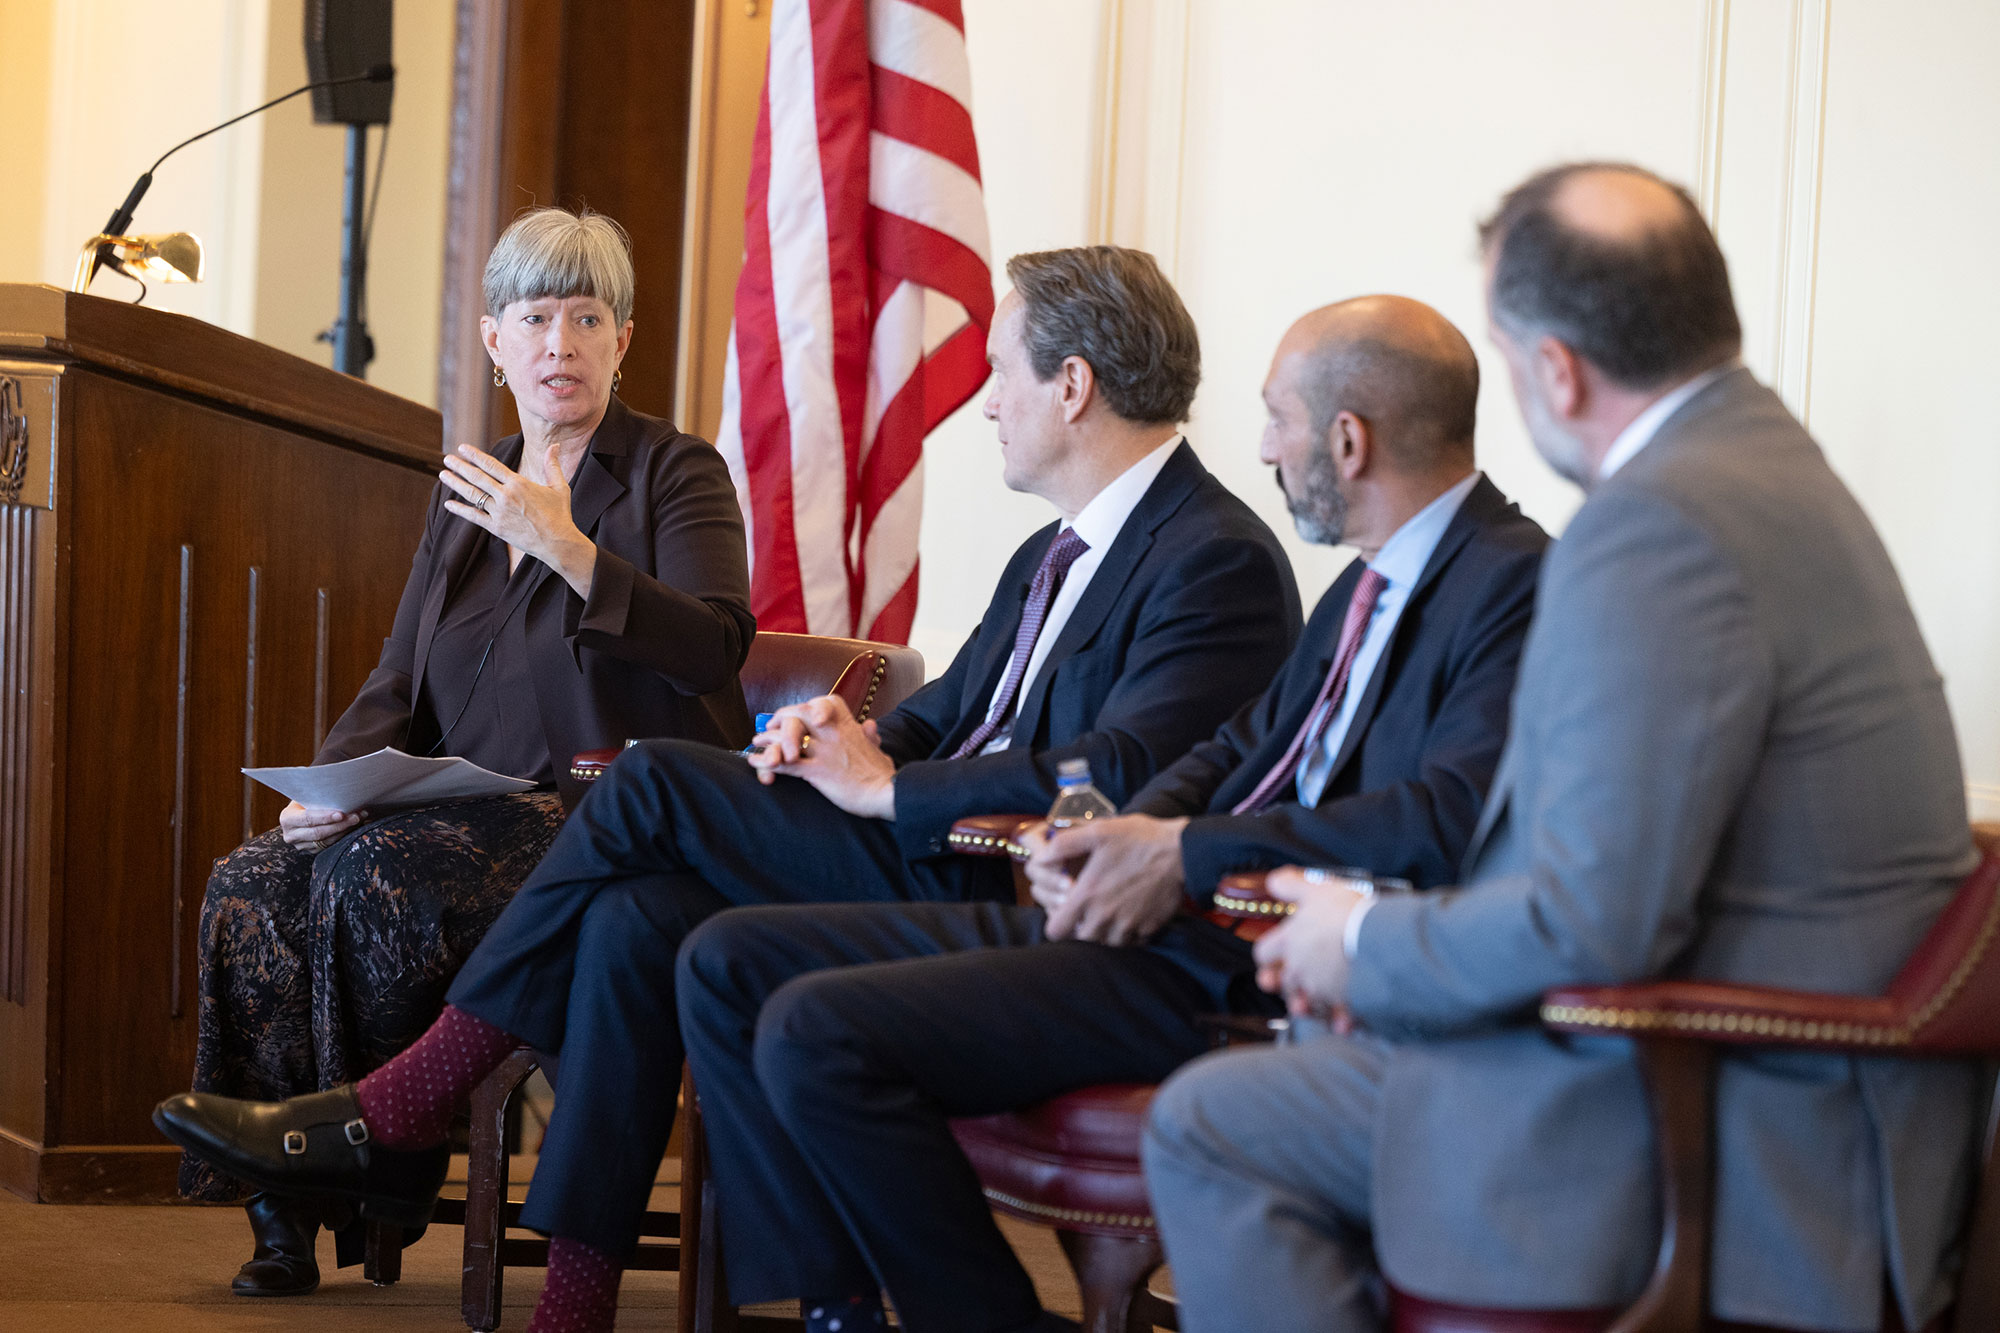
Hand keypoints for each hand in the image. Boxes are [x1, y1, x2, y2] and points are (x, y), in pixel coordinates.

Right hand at [279, 800, 362, 850]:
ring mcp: (300, 845)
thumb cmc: (305, 801)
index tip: (341, 814)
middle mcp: (291, 835)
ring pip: (326, 841)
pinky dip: (342, 836)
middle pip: (318, 833)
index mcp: (287, 819)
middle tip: (356, 816)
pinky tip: (353, 827)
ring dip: (345, 830)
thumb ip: (318, 797)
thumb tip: (341, 793)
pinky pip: (329, 846)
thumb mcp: (305, 796)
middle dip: (340, 825)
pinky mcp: (310, 851)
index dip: (325, 817)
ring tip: (359, 819)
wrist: (299, 813)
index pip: (308, 819)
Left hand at [440, 442, 597, 594]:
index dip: (475, 455)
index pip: (492, 465)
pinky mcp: (496, 528)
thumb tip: (555, 445)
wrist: (558, 542)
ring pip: (473, 494)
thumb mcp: (559, 487)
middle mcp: (506, 495)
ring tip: (443, 475)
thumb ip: (552, 465)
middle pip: (478, 477)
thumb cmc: (560, 515)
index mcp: (519, 483)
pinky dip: (460, 510)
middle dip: (460, 466)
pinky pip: (474, 517)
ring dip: (456, 483)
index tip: (463, 448)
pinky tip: (448, 504)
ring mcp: (499, 512)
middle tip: (447, 458)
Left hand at [745, 695, 897, 818]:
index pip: (824, 703)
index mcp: (849, 726)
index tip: (795, 714)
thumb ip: (870, 735)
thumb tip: (870, 724)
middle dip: (780, 719)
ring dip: (768, 741)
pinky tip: (756, 764)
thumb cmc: (882, 774)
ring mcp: (825, 751)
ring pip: (788, 736)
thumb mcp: (878, 749)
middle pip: (799, 714)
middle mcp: (834, 733)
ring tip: (756, 745)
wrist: (887, 792)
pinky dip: (768, 763)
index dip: (806, 706)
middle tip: (768, 728)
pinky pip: (786, 763)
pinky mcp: (818, 771)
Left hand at [1031, 814, 1188, 946]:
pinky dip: (1127, 935)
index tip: (1063, 911)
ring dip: (1104, 934)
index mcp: (1088, 895)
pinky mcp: (1148, 929)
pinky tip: (1129, 916)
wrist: (1183, 851)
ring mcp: (1128, 926)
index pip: (1056, 931)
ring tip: (1108, 914)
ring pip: (1106, 945)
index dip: (1056, 923)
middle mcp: (1105, 916)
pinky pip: (1131, 943)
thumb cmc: (1140, 839)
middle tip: (1087, 911)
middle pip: (1081, 941)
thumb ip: (1063, 845)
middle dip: (1080, 929)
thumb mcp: (1098, 831)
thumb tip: (1040, 858)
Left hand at [1252, 867, 1365, 1013]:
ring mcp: (1320, 989)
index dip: (1268, 955)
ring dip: (1311, 1004)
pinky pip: (1338, 1017)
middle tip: (1297, 979)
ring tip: (1318, 1000)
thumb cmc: (1347, 913)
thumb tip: (1273, 881)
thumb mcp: (1316, 889)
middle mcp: (1300, 969)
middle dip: (1288, 983)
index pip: (1263, 954)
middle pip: (1283, 983)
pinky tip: (1345, 1019)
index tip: (1276, 954)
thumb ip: (1292, 885)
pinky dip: (1341, 1020)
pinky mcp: (1344, 1003)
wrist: (1377, 938)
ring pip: (1307, 1004)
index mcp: (1289, 942)